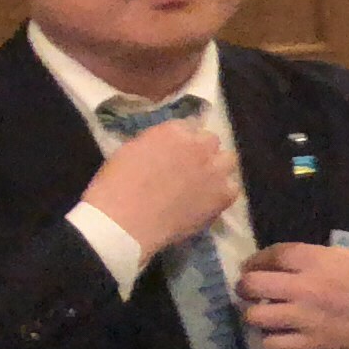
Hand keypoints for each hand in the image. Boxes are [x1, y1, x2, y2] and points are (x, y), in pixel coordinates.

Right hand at [80, 120, 240, 262]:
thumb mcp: (130, 151)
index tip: (176, 153)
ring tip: (204, 184)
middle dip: (201, 152)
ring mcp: (215, 169)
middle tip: (189, 169)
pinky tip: (208, 201)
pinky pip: (233, 188)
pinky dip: (222, 192)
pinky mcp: (223, 194)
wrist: (124, 222)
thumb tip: (167, 147)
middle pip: (211, 141)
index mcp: (173, 131)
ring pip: (228, 161)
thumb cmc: (115, 187)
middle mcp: (200, 145)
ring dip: (217, 168)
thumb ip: (155, 143)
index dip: (182, 141)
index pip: (189, 126)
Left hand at [235, 241, 348, 348]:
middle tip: (250, 290)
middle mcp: (306, 288)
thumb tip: (292, 267)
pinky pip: (274, 344)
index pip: (272, 255)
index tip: (255, 265)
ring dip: (256, 313)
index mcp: (318, 261)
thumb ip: (319, 260)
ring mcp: (307, 318)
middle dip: (246, 286)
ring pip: (256, 317)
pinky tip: (281, 334)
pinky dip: (272, 339)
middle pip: (252, 284)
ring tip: (265, 313)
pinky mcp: (313, 344)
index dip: (258, 260)